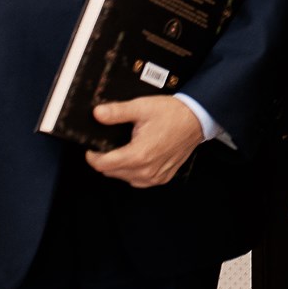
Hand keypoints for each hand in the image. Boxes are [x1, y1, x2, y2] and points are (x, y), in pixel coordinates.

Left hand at [85, 96, 205, 187]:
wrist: (196, 119)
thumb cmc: (172, 114)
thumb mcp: (142, 107)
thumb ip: (117, 112)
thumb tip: (97, 114)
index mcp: (138, 155)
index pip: (102, 165)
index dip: (92, 156)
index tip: (91, 147)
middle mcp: (146, 170)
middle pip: (111, 172)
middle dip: (105, 160)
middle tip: (108, 144)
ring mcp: (155, 177)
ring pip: (124, 178)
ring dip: (118, 167)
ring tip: (123, 150)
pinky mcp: (162, 178)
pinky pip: (138, 181)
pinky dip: (132, 172)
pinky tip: (136, 158)